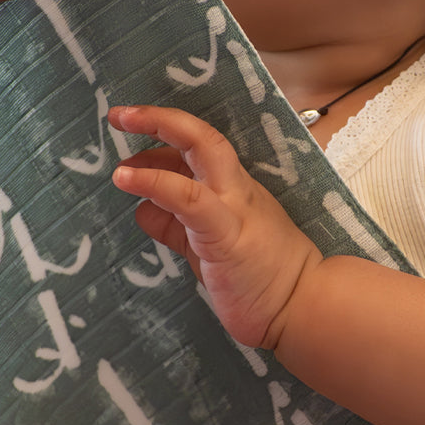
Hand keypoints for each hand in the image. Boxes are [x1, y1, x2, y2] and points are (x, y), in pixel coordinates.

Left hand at [109, 104, 321, 349]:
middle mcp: (235, 189)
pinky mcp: (226, 235)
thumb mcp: (207, 248)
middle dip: (159, 118)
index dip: (166, 135)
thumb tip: (143, 209)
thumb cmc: (260, 280)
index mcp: (234, 189)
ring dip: (157, 134)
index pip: (199, 149)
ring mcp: (233, 207)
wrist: (305, 309)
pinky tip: (127, 179)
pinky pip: (190, 200)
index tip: (134, 129)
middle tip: (120, 114)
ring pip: (202, 151)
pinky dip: (156, 183)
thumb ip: (176, 228)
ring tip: (118, 130)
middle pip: (202, 136)